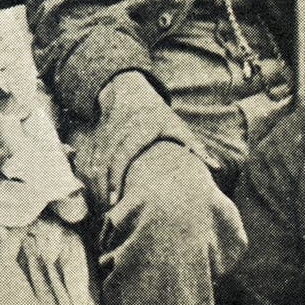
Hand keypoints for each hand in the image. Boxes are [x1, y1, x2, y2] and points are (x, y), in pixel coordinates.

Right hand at [85, 71, 193, 202]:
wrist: (130, 94)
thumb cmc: (159, 116)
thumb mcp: (178, 128)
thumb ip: (195, 148)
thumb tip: (217, 167)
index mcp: (138, 130)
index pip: (123, 155)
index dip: (117, 176)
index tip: (117, 198)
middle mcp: (118, 132)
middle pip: (105, 163)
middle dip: (104, 187)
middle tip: (108, 211)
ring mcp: (103, 135)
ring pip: (93, 163)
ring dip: (94, 186)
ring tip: (101, 208)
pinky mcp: (95, 139)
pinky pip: (87, 160)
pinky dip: (88, 178)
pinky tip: (93, 194)